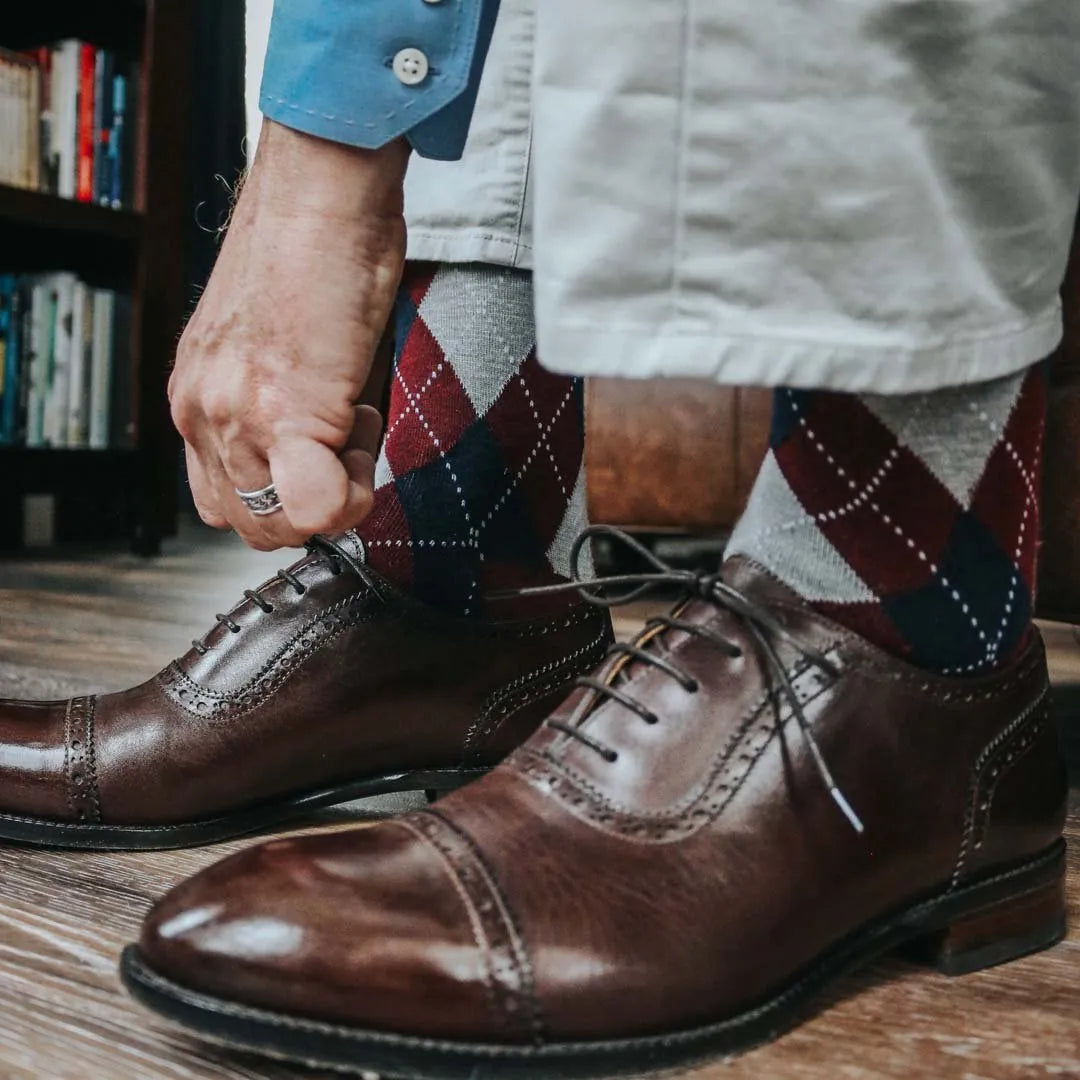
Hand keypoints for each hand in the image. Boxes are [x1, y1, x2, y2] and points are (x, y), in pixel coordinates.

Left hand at [169, 120, 409, 549]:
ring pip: (274, 525)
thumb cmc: (310, 251)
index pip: (225, 499)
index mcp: (197, 396)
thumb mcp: (275, 348)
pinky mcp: (279, 412)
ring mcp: (233, 414)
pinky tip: (361, 437)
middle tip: (345, 449)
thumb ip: (281, 412)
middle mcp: (201, 411)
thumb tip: (322, 458)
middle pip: (245, 523)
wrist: (322, 194)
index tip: (324, 452)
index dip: (287, 494)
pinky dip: (348, 497)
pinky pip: (313, 507)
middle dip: (308, 509)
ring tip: (352, 431)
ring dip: (329, 497)